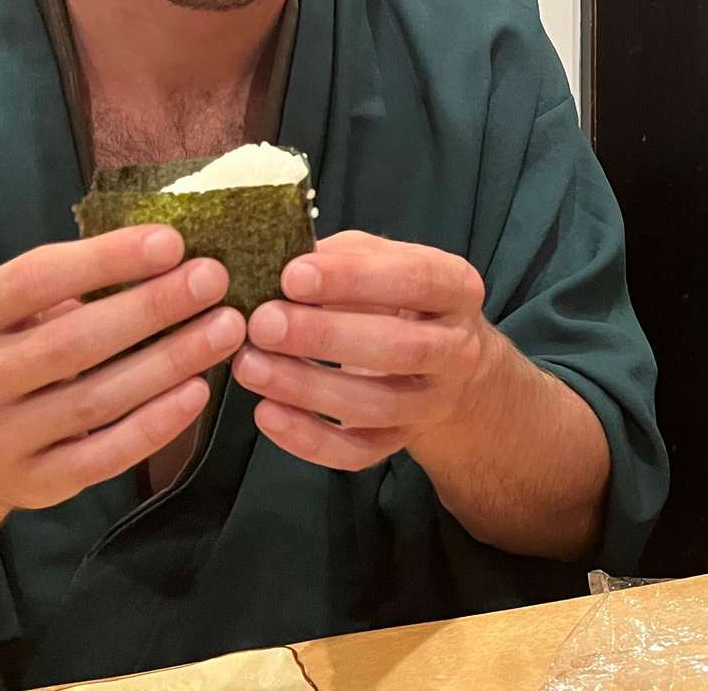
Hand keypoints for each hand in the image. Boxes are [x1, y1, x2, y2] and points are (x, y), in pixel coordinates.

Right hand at [0, 226, 242, 510]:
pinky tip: (199, 391)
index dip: (107, 258)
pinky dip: (157, 424)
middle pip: (74, 342)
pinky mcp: (34, 484)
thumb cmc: (3, 353)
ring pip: (97, 400)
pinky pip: (105, 455)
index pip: (36, 279)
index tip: (173, 242)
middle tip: (214, 280)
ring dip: (170, 362)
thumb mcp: (9, 308)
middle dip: (152, 308)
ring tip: (226, 329)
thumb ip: (69, 282)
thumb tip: (166, 253)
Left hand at [235, 231, 493, 471]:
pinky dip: (310, 439)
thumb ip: (341, 256)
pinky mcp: (403, 441)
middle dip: (325, 336)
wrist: (445, 362)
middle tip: (263, 323)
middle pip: (401, 348)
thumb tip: (282, 260)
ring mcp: (433, 402)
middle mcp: (457, 349)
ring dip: (308, 387)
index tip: (292, 276)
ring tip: (251, 366)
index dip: (354, 278)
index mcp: (456, 289)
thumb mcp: (382, 260)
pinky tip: (267, 413)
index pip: (415, 280)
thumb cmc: (398, 298)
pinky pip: (359, 451)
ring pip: (377, 405)